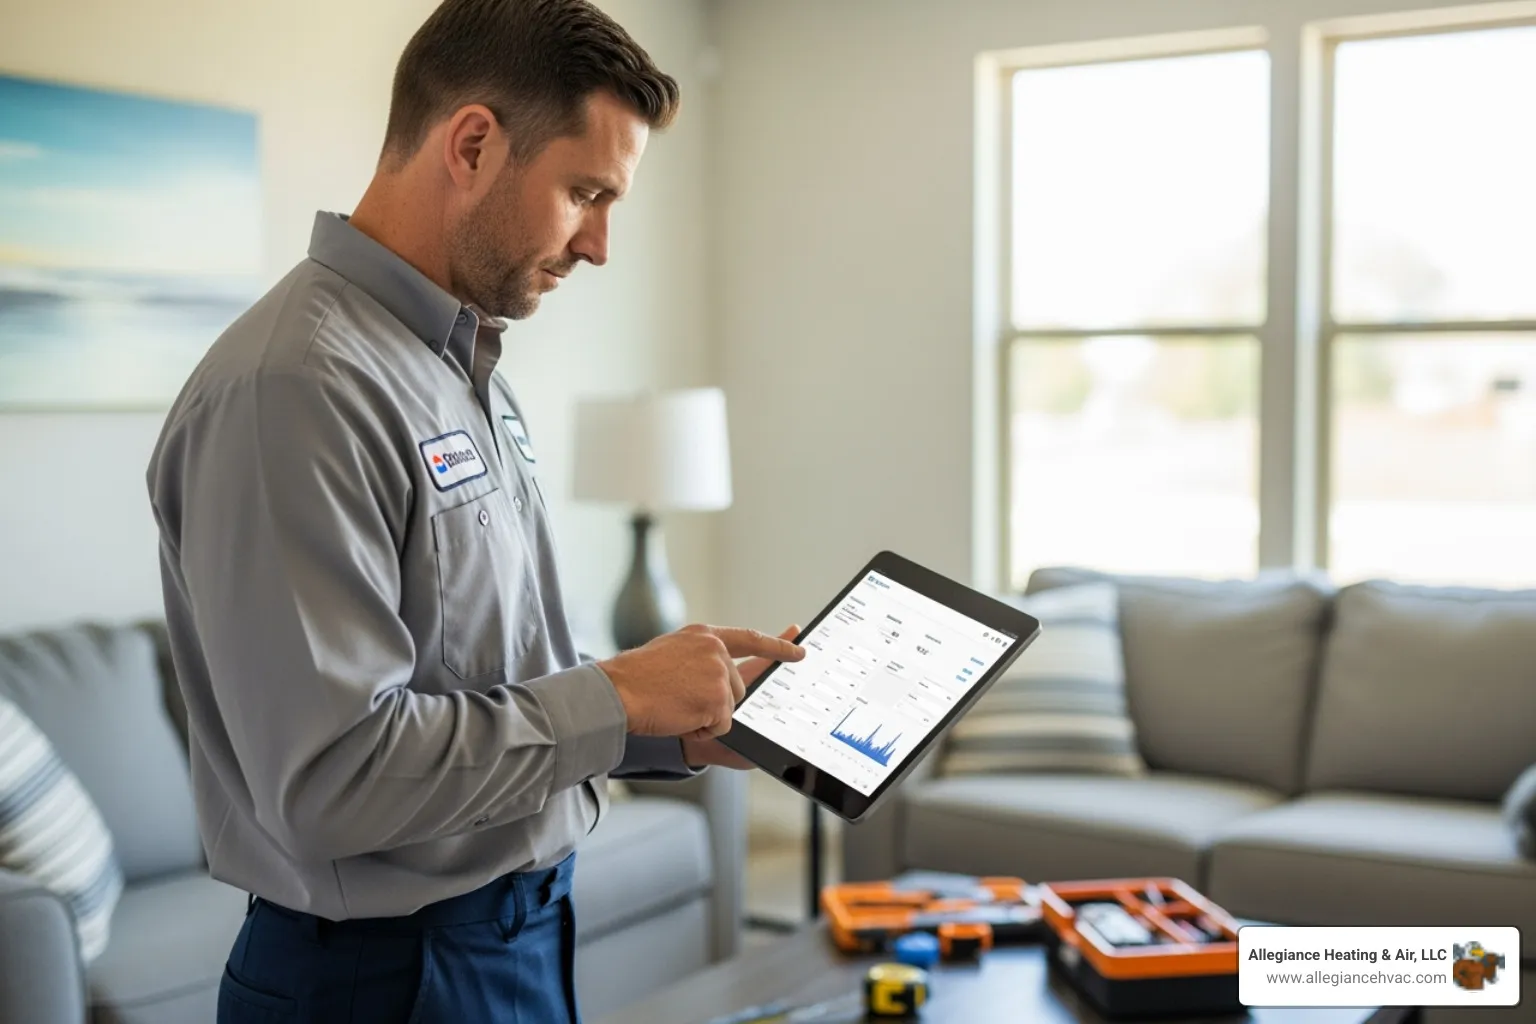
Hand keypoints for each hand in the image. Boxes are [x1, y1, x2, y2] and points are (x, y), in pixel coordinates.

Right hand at [599, 623, 804, 740]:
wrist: (616, 692)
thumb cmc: (636, 678)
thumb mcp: (673, 652)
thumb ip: (701, 656)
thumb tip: (725, 671)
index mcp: (705, 635)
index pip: (750, 638)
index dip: (777, 646)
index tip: (799, 650)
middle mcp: (716, 650)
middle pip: (737, 687)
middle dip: (715, 701)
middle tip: (679, 697)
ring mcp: (718, 674)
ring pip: (729, 708)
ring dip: (706, 715)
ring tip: (675, 704)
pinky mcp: (717, 699)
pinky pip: (721, 725)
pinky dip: (701, 729)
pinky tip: (679, 716)